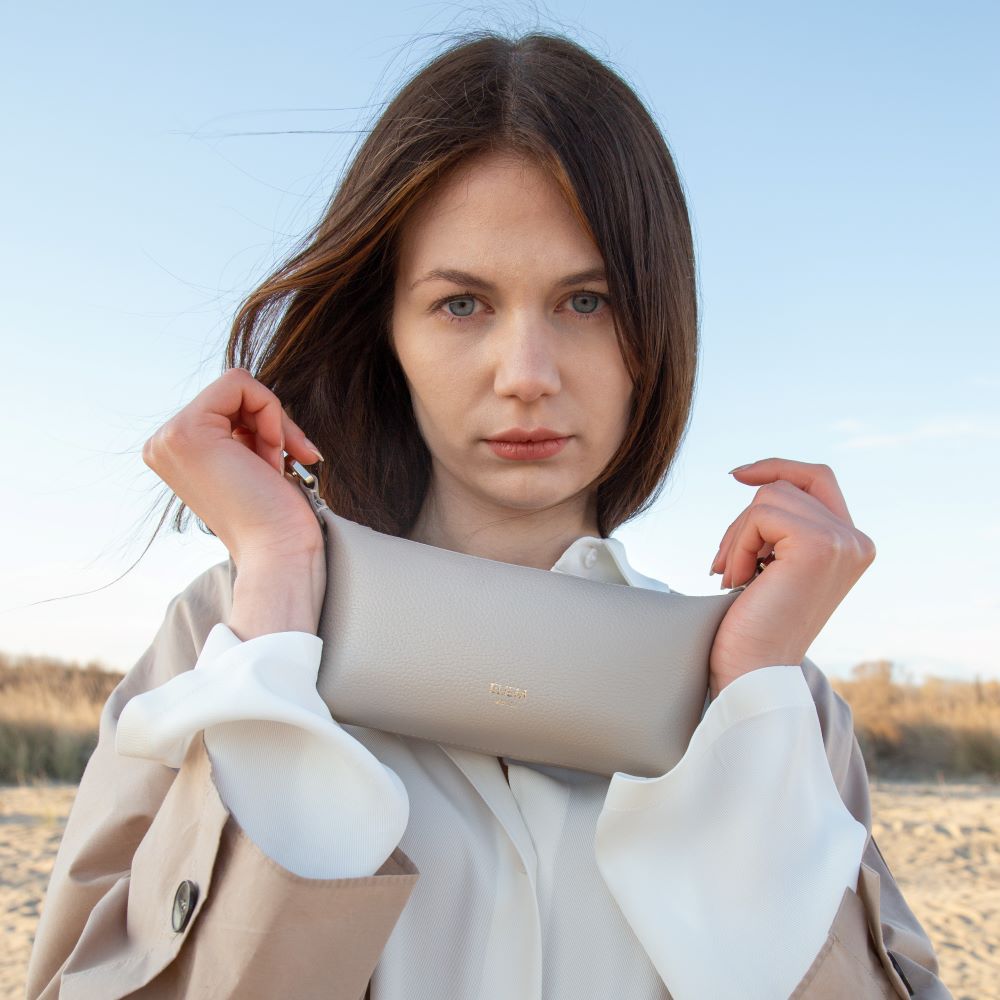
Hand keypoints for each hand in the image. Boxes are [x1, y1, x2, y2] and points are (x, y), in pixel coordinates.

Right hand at [142, 367, 325, 568]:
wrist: (278, 552)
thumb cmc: (277, 515)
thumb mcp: (250, 459)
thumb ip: (239, 429)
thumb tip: (250, 394)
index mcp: (174, 451)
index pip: (226, 404)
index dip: (264, 426)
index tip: (278, 464)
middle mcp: (162, 443)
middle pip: (232, 393)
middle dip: (271, 423)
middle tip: (280, 466)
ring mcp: (169, 437)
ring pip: (239, 386)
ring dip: (273, 425)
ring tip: (274, 467)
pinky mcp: (187, 431)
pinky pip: (241, 384)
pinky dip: (271, 415)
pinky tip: (271, 458)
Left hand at [706, 458, 875, 698]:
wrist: (754, 672)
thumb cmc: (754, 625)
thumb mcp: (774, 564)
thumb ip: (782, 527)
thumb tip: (753, 478)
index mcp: (853, 545)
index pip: (817, 478)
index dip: (777, 468)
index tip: (737, 475)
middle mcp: (857, 540)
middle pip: (786, 486)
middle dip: (744, 521)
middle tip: (726, 565)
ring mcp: (843, 541)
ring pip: (768, 498)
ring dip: (737, 538)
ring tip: (734, 578)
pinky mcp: (819, 545)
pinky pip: (759, 515)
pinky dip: (738, 545)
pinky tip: (738, 581)